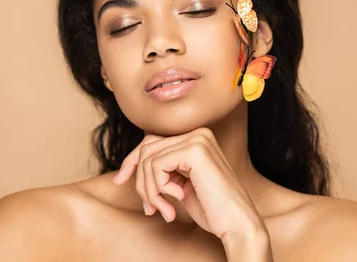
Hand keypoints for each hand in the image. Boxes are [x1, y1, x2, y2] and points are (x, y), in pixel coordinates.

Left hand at [112, 127, 267, 242]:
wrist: (237, 223)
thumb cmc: (213, 209)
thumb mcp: (181, 184)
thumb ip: (163, 169)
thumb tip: (131, 165)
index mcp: (197, 138)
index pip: (151, 141)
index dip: (131, 161)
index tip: (120, 180)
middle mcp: (198, 133)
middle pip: (146, 147)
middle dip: (141, 181)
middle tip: (151, 207)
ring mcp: (197, 139)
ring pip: (148, 158)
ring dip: (149, 190)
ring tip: (163, 209)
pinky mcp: (194, 151)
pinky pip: (155, 166)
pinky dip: (158, 189)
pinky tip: (174, 202)